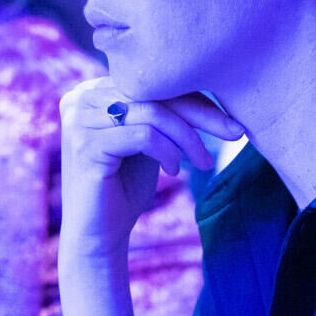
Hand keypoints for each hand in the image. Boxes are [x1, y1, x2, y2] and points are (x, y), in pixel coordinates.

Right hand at [58, 79, 242, 262]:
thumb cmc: (125, 187)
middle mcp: (79, 98)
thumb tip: (210, 79)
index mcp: (92, 91)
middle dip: (201, 114)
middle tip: (236, 133)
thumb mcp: (147, 140)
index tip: (231, 118)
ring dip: (188, 139)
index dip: (195, 97)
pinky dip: (169, 152)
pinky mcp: (86, 145)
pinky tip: (174, 171)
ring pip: (152, 113)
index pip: (151, 82)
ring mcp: (79, 121)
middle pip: (153, 92)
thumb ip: (160, 111)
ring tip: (202, 163)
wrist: (98, 235)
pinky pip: (144, 135)